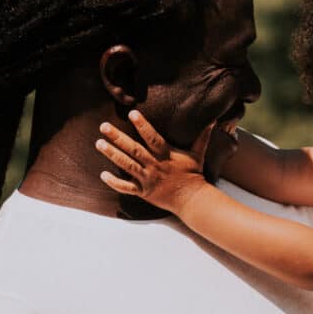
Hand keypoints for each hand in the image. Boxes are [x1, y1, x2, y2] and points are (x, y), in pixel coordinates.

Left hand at [96, 111, 213, 213]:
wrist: (192, 200)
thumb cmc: (194, 175)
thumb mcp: (198, 154)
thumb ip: (202, 137)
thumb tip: (213, 120)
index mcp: (166, 155)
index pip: (152, 137)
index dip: (142, 125)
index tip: (132, 113)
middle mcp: (154, 166)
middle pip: (134, 150)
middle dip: (118, 138)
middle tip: (104, 126)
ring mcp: (147, 179)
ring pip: (127, 165)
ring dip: (112, 154)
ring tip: (99, 143)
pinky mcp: (143, 191)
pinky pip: (126, 187)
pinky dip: (114, 182)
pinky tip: (103, 174)